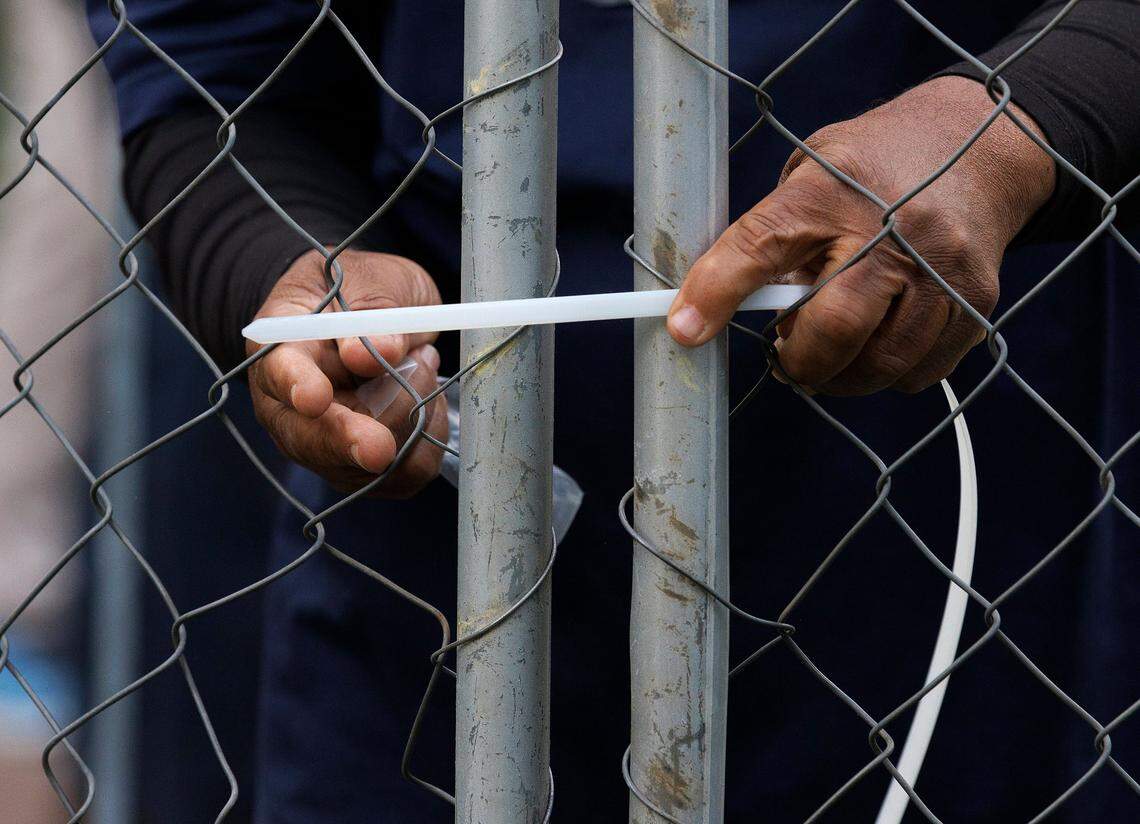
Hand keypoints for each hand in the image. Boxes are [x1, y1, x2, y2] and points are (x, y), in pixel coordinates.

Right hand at [246, 249, 447, 496]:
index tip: (315, 397)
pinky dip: (425, 444)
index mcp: (282, 346)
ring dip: (407, 425)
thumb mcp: (373, 279)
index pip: (278, 370)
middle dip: (348, 442)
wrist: (368, 316)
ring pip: (361, 466)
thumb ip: (375, 309)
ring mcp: (323, 442)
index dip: (295, 385)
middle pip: (310, 439)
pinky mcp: (361, 467)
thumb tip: (382, 349)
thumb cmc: (362, 292)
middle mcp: (290, 405)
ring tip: (422, 366)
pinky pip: (400, 475)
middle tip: (380, 448)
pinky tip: (428, 405)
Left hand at [667, 76, 1054, 394]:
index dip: (715, 293)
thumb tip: (715, 311)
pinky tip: (879, 342)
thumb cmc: (869, 170)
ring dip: (843, 376)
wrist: (978, 143)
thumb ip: (771, 239)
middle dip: (799, 364)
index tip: (685, 330)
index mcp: (828, 190)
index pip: (760, 246)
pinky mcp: (976, 298)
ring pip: (880, 363)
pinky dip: (890, 373)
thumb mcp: (809, 175)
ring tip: (832, 349)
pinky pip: (921, 371)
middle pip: (832, 329)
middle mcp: (890, 227)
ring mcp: (939, 266)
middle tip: (787, 360)